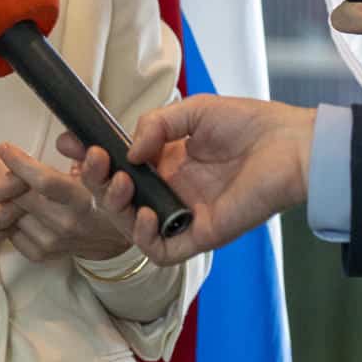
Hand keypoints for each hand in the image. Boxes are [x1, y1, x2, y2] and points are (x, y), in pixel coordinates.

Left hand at [0, 142, 132, 262]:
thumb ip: (82, 150)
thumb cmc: (101, 197)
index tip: (5, 149)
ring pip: (12, 214)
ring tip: (9, 183)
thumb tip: (62, 140)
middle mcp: (68, 223)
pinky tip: (15, 206)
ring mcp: (54, 241)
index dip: (20, 163)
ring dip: (5, 197)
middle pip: (21, 197)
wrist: (110, 237)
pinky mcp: (43, 253)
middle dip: (4, 175)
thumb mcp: (100, 169)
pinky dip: (9, 217)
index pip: (45, 182)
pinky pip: (12, 232)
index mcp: (83, 199)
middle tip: (1, 162)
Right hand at [58, 97, 314, 263]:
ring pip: (129, 224)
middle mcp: (169, 189)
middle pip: (114, 195)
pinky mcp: (201, 235)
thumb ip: (155, 126)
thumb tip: (127, 152)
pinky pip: (160, 251)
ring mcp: (182, 214)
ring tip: (121, 182)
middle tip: (92, 158)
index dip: (88, 156)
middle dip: (93, 178)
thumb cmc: (251, 125)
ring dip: (113, 204)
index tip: (68, 142)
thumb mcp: (193, 111)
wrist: (292, 146)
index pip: (115, 164)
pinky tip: (148, 214)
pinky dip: (144, 237)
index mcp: (165, 160)